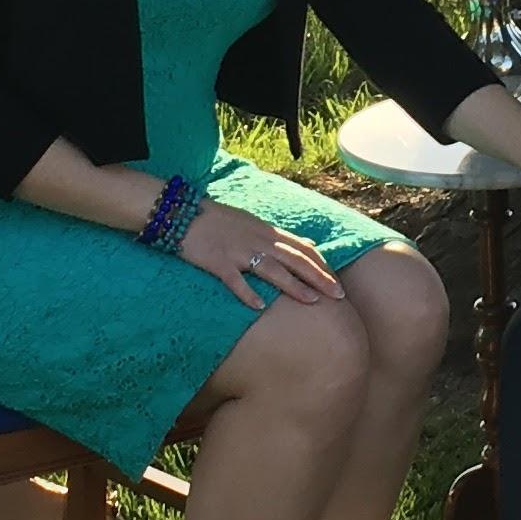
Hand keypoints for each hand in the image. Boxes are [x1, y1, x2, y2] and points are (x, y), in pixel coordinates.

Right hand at [180, 199, 341, 310]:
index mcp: (268, 232)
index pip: (303, 248)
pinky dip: (247, 292)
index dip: (322, 265)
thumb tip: (309, 244)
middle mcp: (258, 241)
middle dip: (319, 277)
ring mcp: (238, 251)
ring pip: (272, 269)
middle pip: (295, 260)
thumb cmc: (220, 220)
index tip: (338, 282)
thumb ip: (282, 236)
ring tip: (312, 301)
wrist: (182, 212)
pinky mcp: (218, 262)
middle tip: (338, 295)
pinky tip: (258, 307)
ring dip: (294, 285)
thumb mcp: (256, 223)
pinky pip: (234, 280)